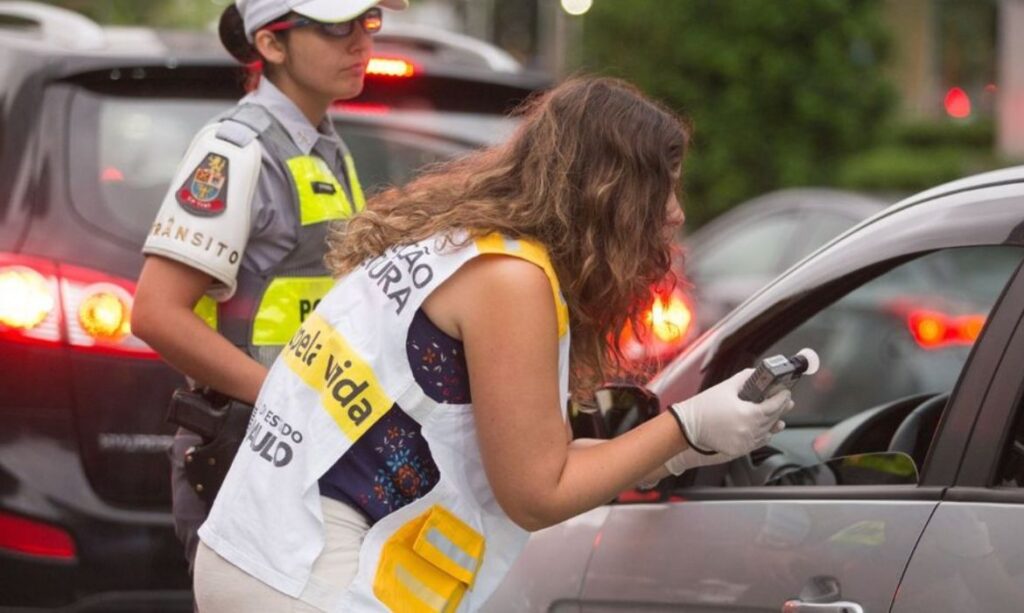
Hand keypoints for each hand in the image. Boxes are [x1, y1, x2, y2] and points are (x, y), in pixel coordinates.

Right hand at [669, 369, 793, 456]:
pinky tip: (766, 431)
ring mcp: (745, 442)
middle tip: (786, 402)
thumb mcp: (726, 387)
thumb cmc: (704, 406)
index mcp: (750, 414)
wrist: (688, 426)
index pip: (774, 405)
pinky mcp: (739, 450)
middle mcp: (750, 430)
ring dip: (773, 424)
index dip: (782, 398)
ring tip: (779, 419)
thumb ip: (746, 378)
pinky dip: (763, 436)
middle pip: (773, 419)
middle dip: (780, 409)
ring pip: (767, 432)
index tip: (786, 392)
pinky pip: (757, 443)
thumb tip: (757, 374)